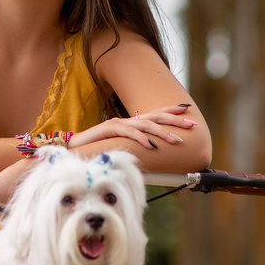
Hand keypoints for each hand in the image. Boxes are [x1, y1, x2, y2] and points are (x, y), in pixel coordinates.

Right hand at [68, 104, 197, 150]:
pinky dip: (141, 139)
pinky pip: (129, 133)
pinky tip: (151, 145)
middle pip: (155, 116)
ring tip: (176, 140)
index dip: (171, 112)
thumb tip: (151, 153)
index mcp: (131, 124)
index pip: (154, 114)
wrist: (73, 147)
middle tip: (191, 125)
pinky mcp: (109, 129)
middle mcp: (127, 120)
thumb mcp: (120, 147)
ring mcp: (118, 123)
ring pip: (145, 125)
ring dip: (163, 133)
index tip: (187, 112)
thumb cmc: (96, 149)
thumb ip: (134, 147)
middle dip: (175, 120)